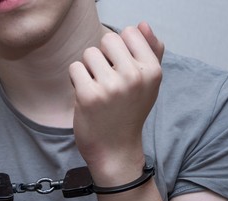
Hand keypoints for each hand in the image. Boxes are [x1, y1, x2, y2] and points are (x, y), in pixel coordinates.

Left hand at [69, 22, 163, 185]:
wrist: (115, 150)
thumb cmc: (129, 114)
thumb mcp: (148, 84)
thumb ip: (151, 52)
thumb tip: (142, 24)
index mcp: (152, 71)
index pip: (129, 32)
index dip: (120, 50)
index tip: (121, 70)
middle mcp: (134, 76)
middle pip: (107, 40)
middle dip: (103, 57)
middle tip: (107, 81)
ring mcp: (111, 86)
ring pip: (89, 53)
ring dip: (88, 69)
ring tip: (97, 89)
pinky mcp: (88, 95)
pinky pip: (75, 68)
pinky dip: (77, 81)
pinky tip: (86, 96)